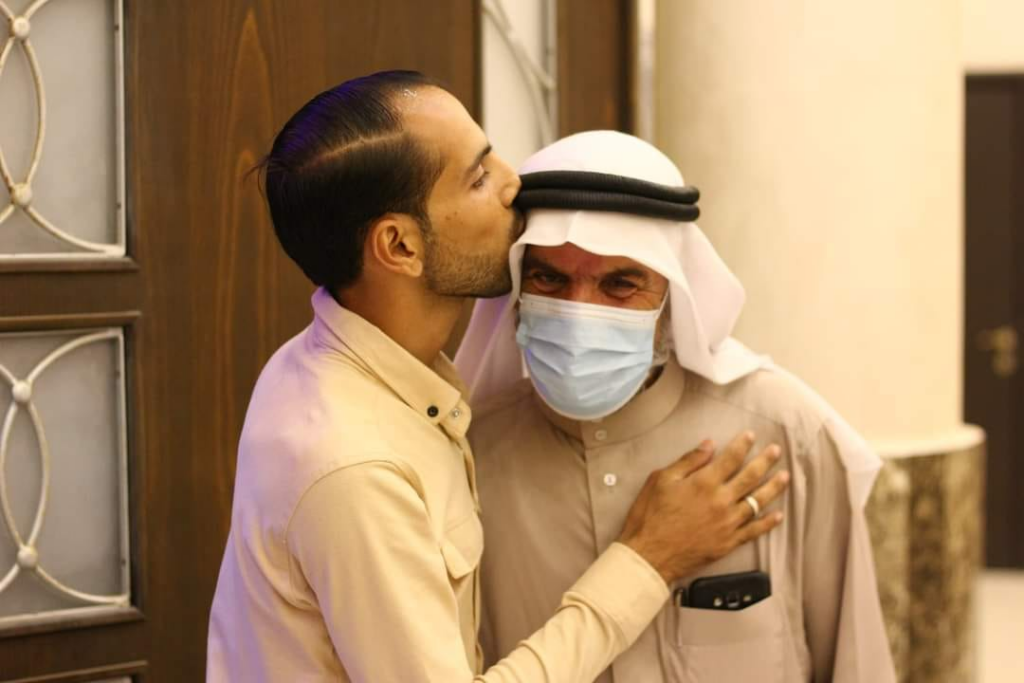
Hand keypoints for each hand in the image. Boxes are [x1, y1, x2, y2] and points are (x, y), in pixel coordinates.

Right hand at [618, 431, 789, 583]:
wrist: (649, 555)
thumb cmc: (650, 515)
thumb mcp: (661, 480)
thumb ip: (688, 461)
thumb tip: (709, 445)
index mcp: (704, 483)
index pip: (730, 458)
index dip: (742, 445)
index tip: (751, 435)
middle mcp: (721, 501)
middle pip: (750, 477)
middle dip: (765, 461)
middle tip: (776, 451)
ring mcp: (727, 523)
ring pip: (757, 502)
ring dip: (773, 487)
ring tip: (784, 476)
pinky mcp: (728, 542)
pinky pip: (754, 531)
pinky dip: (768, 523)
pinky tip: (778, 515)